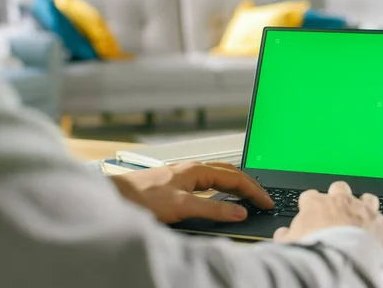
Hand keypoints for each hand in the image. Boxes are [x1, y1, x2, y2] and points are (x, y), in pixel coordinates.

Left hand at [110, 161, 273, 223]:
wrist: (116, 197)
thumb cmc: (143, 197)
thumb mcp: (183, 206)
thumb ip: (213, 210)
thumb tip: (239, 212)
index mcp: (198, 170)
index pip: (235, 178)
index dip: (253, 191)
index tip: (266, 202)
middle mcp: (192, 169)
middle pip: (229, 174)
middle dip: (248, 185)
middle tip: (262, 198)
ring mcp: (183, 175)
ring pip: (217, 177)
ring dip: (235, 186)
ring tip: (247, 196)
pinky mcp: (176, 184)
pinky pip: (207, 183)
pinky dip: (220, 190)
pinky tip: (218, 198)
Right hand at [273, 181, 382, 256]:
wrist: (339, 262)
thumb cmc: (313, 252)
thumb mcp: (289, 244)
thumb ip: (286, 235)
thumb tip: (283, 235)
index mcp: (316, 204)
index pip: (310, 196)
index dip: (310, 206)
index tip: (310, 215)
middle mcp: (342, 202)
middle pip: (340, 188)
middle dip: (338, 198)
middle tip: (336, 213)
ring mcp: (365, 211)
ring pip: (368, 198)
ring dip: (365, 206)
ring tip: (362, 219)